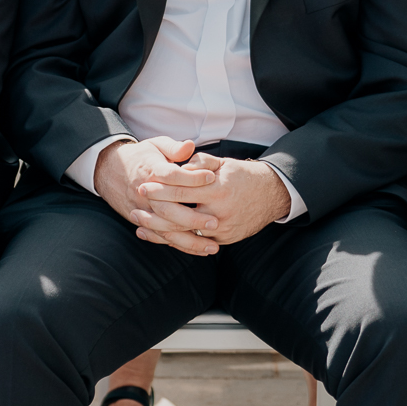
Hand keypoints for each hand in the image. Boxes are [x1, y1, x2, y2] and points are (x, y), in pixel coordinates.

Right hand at [93, 136, 216, 254]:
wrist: (109, 170)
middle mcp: (146, 193)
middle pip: (169, 209)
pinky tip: (198, 250)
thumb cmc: (140, 157)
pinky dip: (179, 245)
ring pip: (166, 228)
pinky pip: (161, 237)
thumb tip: (190, 146)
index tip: (211, 177)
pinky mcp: (141, 221)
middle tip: (215, 221)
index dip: (192, 177)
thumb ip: (174, 147)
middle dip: (193, 217)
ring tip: (213, 246)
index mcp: (151, 171)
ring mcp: (143, 210)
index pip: (172, 175)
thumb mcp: (155, 145)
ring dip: (190, 239)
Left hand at [132, 155, 292, 248]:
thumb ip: (200, 162)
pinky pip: (196, 242)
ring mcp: (223, 229)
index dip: (161, 189)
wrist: (271, 195)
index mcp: (217, 189)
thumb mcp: (223, 163)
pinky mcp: (224, 240)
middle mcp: (220, 212)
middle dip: (155, 212)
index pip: (182, 191)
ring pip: (185, 234)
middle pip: (180, 216)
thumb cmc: (243, 176)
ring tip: (140, 225)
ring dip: (160, 231)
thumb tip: (179, 165)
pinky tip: (159, 236)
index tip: (144, 186)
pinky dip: (177, 240)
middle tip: (136, 206)